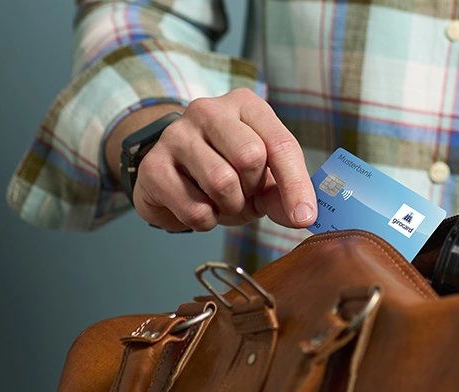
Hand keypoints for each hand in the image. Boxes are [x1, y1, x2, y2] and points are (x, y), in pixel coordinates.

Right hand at [111, 89, 316, 231]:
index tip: (305, 216)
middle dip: (253, 189)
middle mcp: (208, 110)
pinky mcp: (152, 166)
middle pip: (250, 156)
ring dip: (229, 206)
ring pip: (220, 181)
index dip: (296, 184)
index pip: (280, 143)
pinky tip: (199, 207)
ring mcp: (176, 135)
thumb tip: (303, 216)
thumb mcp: (262, 179)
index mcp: (245, 105)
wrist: (174, 174)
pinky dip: (205, 220)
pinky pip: (194, 208)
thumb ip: (284, 194)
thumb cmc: (228, 170)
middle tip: (244, 194)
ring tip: (222, 201)